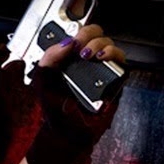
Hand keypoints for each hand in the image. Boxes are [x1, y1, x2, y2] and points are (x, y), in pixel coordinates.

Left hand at [26, 24, 125, 163]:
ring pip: (109, 44)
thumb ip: (49, 60)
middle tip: (81, 45)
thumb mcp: (42, 82)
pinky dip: (114, 55)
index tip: (70, 39)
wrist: (66, 133)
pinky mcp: (114, 82)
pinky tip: (102, 59)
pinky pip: (121, 63)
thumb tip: (66, 43)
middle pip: (96, 34)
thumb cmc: (55, 109)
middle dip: (89, 33)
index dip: (76, 30)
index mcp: (68, 59)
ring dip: (100, 44)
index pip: (76, 34)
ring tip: (90, 54)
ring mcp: (101, 71)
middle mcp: (86, 62)